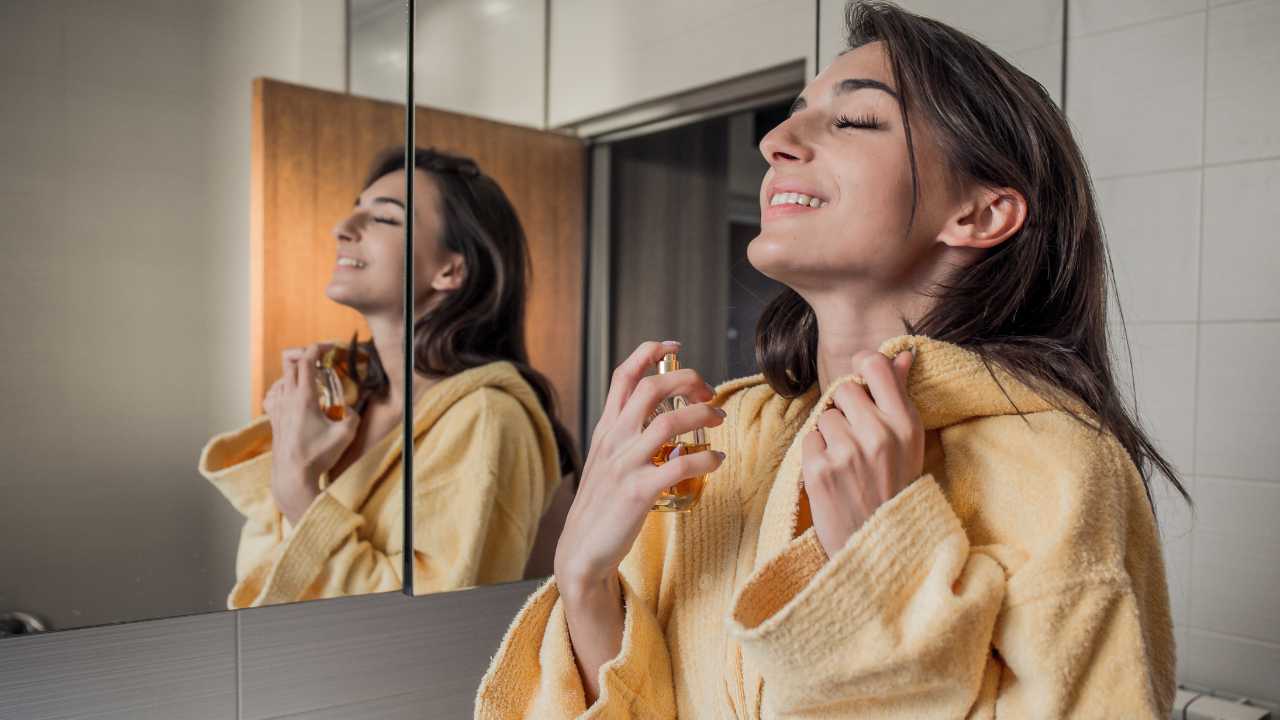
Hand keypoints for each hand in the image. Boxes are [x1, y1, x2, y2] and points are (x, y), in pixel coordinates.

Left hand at [263, 342, 359, 522]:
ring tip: (310, 380)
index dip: (317, 348)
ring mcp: (277, 408)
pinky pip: (273, 394)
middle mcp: (287, 399)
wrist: (292, 476)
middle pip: (290, 364)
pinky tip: (289, 395)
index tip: (328, 346)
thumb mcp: (346, 434)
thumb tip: (348, 409)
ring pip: (281, 378)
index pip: (306, 361)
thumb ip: (352, 415)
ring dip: (295, 373)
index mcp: (304, 397)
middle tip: (322, 362)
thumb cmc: (318, 455)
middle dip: (306, 357)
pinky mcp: (273, 419)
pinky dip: (281, 388)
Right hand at [553, 340, 726, 596]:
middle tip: (708, 392)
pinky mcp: (638, 492)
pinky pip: (679, 466)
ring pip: (667, 422)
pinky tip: (717, 460)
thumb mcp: (607, 461)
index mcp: (606, 429)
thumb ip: (627, 437)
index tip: (674, 345)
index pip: (623, 376)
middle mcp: (614, 440)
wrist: (582, 551)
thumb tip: (662, 419)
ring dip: (701, 415)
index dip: (648, 352)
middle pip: (650, 388)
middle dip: (685, 379)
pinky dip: (705, 458)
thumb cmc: (602, 506)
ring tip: (719, 420)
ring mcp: (625, 465)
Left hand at [802, 348, 922, 557]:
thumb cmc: (895, 491)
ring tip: (848, 463)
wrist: (879, 548)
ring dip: (830, 434)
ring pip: (824, 415)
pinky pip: (809, 439)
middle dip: (846, 409)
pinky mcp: (818, 469)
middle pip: (844, 389)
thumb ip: (900, 396)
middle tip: (858, 439)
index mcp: (905, 424)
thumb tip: (901, 354)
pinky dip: (816, 454)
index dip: (863, 366)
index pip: (875, 366)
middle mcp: (877, 434)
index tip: (862, 380)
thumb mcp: (910, 444)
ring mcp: (846, 451)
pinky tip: (834, 476)